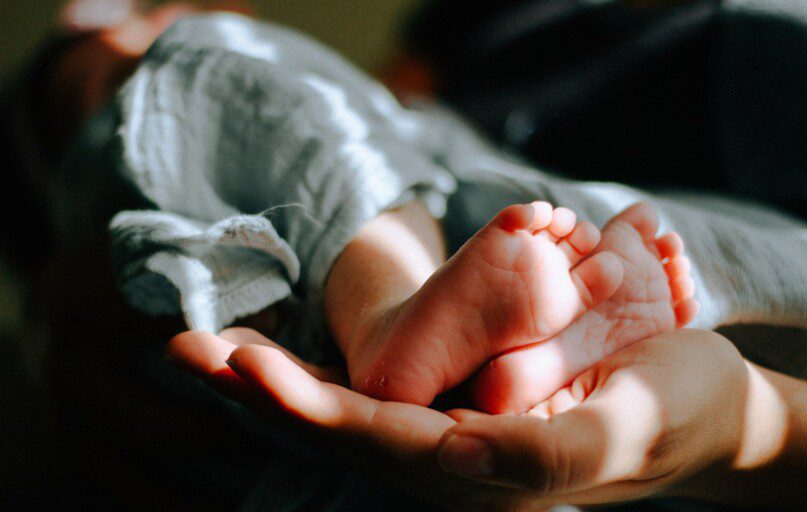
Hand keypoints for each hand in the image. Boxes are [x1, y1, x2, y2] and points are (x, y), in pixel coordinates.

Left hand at [167, 328, 802, 509]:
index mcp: (482, 472)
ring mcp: (449, 438)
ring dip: (275, 379)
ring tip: (209, 346)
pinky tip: (283, 355)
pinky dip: (319, 374)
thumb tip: (456, 448)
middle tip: (183, 346)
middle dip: (259, 390)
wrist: (700, 408)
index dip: (302, 401)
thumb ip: (542, 448)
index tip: (237, 362)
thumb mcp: (623, 427)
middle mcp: (450, 463)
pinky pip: (375, 397)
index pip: (371, 438)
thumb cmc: (673, 410)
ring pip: (345, 412)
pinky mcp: (460, 409)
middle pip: (336, 427)